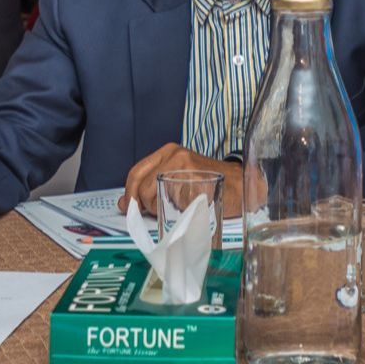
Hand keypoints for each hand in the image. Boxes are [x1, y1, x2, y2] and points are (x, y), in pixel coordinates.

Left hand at [120, 145, 241, 217]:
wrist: (240, 185)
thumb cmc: (209, 183)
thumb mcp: (177, 176)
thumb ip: (152, 185)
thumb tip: (125, 202)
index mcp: (168, 152)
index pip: (136, 172)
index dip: (129, 192)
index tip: (128, 206)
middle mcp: (174, 155)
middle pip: (143, 187)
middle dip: (145, 204)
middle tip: (158, 210)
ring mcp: (186, 168)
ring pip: (155, 197)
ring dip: (161, 209)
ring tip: (177, 207)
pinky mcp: (196, 183)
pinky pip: (175, 205)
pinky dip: (179, 211)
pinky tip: (189, 206)